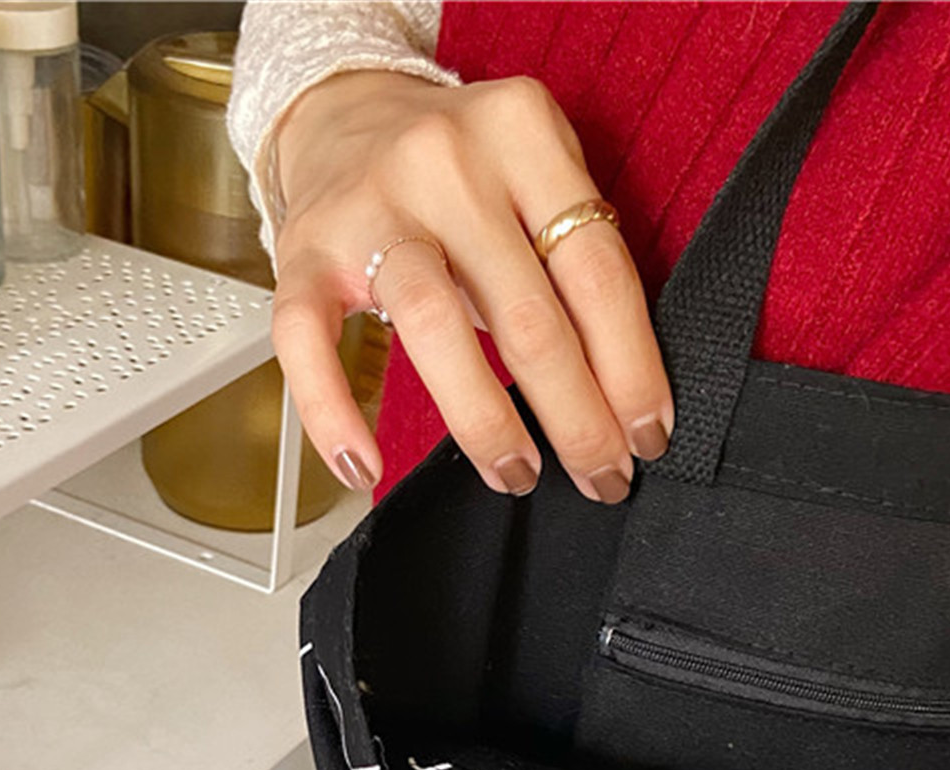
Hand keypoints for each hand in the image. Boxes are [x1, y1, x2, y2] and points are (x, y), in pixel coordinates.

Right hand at [270, 71, 673, 500]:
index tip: (647, 434)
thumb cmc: (459, 171)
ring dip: (485, 423)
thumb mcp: (535, 172)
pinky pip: (308, 343)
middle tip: (600, 476)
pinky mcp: (302, 253)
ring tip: (516, 475)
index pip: (596, 271)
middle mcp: (445, 161)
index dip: (631, 369)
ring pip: (433, 329)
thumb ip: (574, 254)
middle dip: (575, 418)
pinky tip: (365, 468)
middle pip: (527, 314)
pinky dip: (333, 413)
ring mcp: (368, 208)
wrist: (343, 112)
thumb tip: (625, 393)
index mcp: (522, 133)